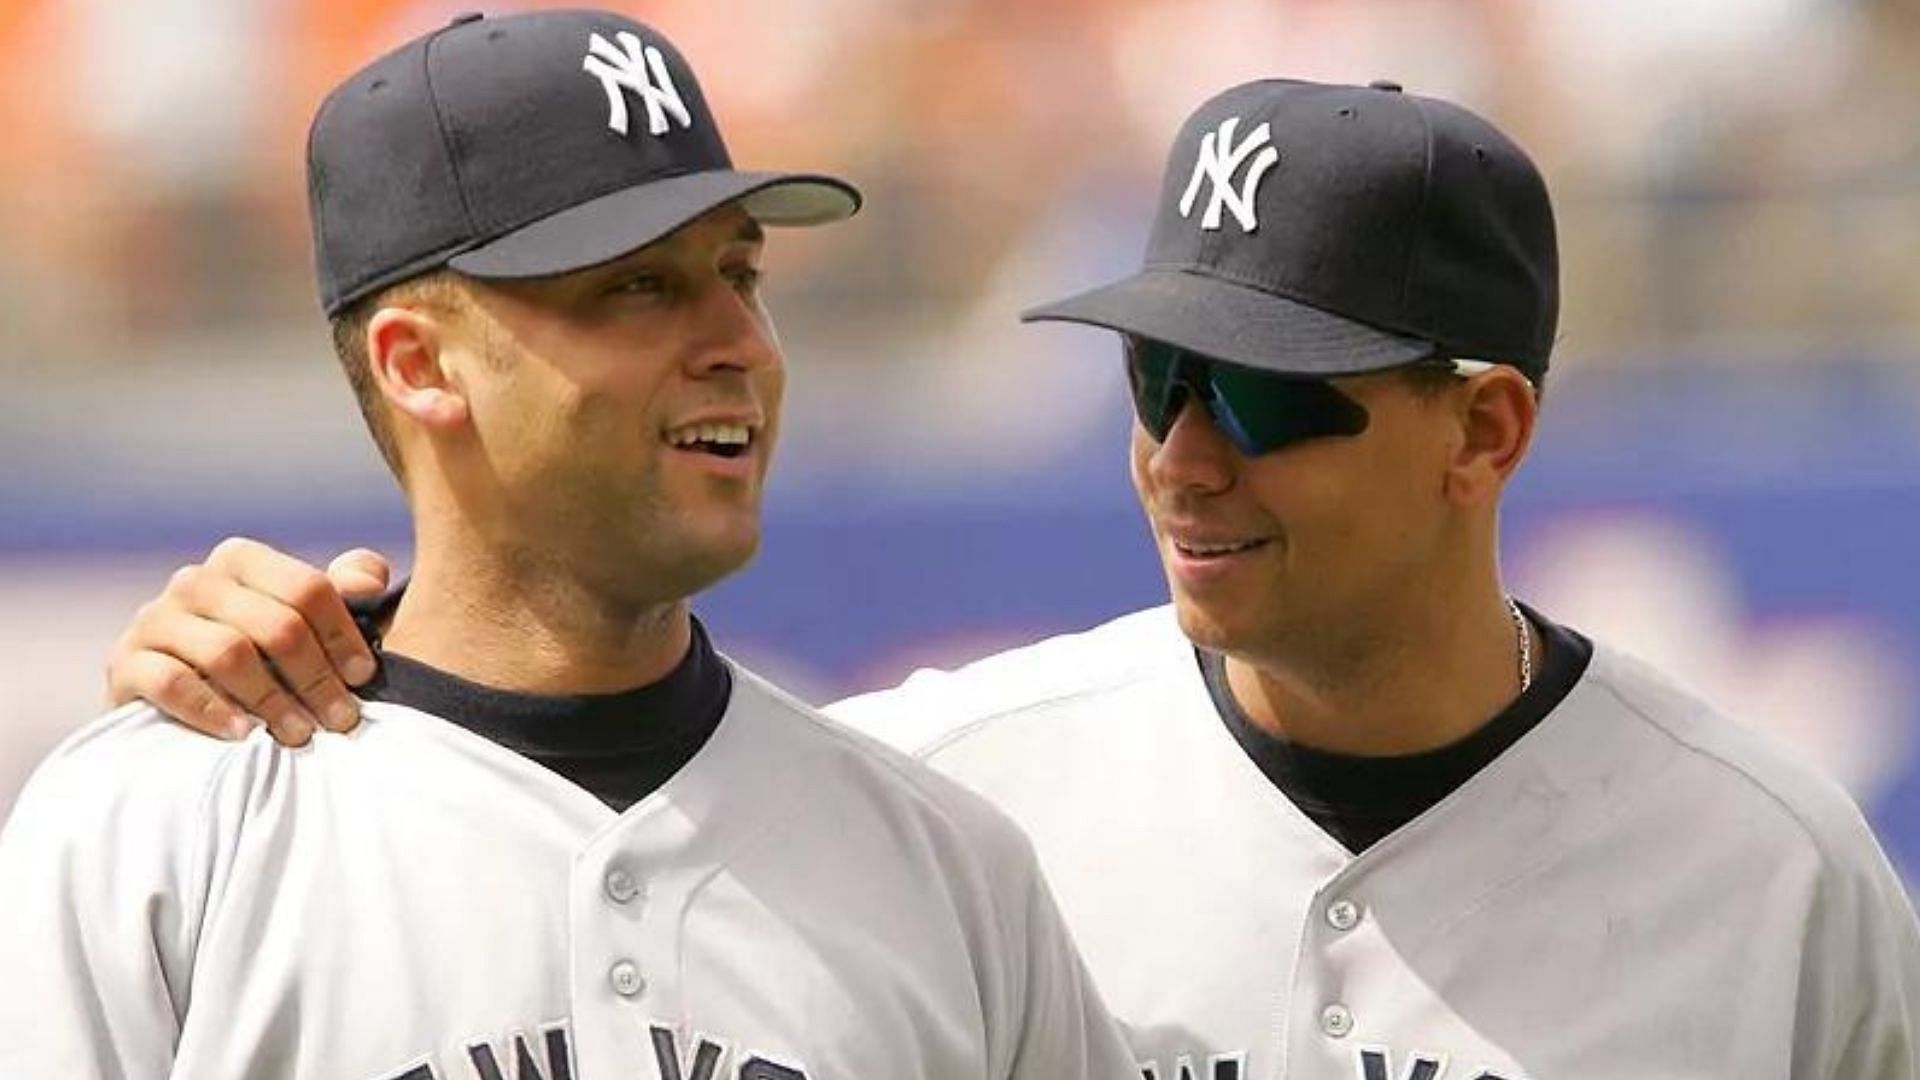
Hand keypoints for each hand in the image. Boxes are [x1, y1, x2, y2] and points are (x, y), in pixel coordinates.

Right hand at [104, 538, 392, 745]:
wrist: (175, 703)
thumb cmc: (259, 657)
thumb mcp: (302, 620)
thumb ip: (342, 591)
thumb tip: (370, 580)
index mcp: (242, 559)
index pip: (308, 588)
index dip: (343, 635)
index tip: (364, 678)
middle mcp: (195, 581)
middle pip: (276, 625)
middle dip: (317, 678)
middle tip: (341, 720)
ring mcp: (154, 619)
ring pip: (229, 653)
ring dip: (274, 700)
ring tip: (299, 735)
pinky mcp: (125, 662)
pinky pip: (172, 682)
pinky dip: (213, 710)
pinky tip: (245, 734)